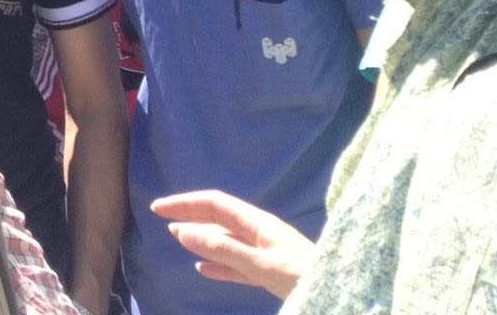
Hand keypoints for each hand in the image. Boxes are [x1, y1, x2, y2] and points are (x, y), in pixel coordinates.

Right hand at [150, 190, 315, 299]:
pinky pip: (237, 263)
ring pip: (226, 240)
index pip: (215, 203)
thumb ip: (222, 249)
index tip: (159, 207)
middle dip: (190, 215)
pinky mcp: (270, 272)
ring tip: (178, 239)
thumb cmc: (301, 276)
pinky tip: (203, 269)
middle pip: (219, 218)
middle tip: (161, 217)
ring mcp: (265, 252)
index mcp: (258, 223)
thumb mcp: (260, 264)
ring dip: (201, 238)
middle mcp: (260, 232)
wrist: (337, 293)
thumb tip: (182, 230)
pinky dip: (218, 263)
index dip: (186, 202)